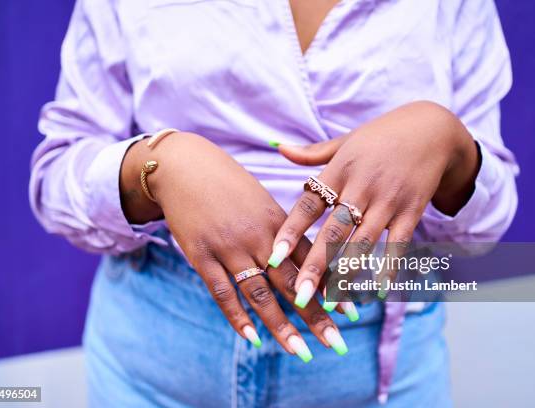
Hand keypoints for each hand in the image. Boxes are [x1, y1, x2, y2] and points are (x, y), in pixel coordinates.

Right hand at [120, 132, 348, 359]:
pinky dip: (237, 317)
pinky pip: (222, 291)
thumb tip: (300, 256)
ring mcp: (229, 247)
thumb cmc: (227, 182)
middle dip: (317, 316)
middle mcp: (259, 237)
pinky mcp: (201, 255)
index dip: (331, 289)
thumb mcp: (260, 200)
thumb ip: (280, 229)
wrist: (183, 166)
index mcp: (279, 222)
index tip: (351, 314)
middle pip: (293, 283)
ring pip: (260, 293)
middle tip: (338, 345)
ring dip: (282, 326)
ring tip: (302, 353)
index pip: (311, 260)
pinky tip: (252, 339)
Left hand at [269, 101, 480, 306]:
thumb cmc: (379, 137)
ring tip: (330, 304)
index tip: (273, 258)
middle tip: (299, 296)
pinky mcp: (412, 210)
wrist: (431, 128)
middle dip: (315, 266)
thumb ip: (312, 153)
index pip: (308, 205)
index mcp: (338, 170)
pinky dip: (387, 268)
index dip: (290, 232)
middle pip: (333, 232)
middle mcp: (361, 186)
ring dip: (346, 274)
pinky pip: (398, 243)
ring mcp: (388, 199)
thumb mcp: (344, 141)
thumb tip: (278, 149)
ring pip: (363, 243)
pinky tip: (376, 292)